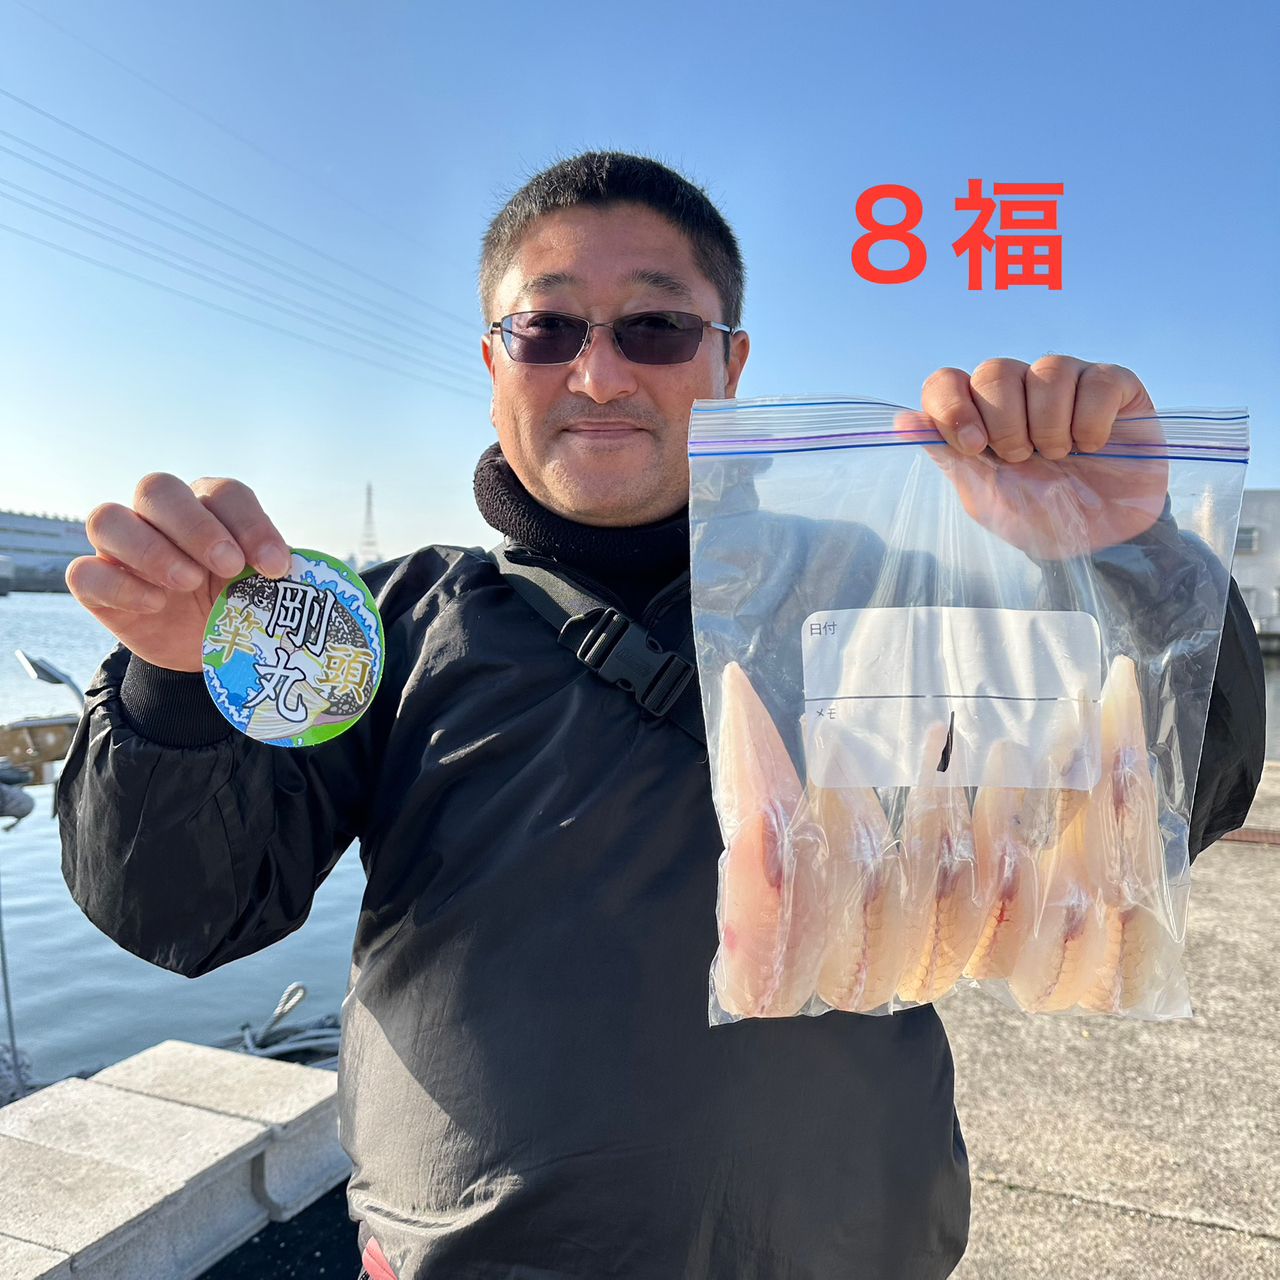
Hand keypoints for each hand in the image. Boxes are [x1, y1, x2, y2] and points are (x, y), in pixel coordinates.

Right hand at [66, 474, 290, 671]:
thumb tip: (300, 573)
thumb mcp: (269, 591)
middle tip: (229, 566)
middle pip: (157, 488)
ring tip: (187, 583)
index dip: (250, 523)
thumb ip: (280, 576)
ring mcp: (122, 549)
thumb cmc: (243, 607)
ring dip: (150, 549)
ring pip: (107, 519)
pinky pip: (84, 572)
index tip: (275, 566)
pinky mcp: (97, 585)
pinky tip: (156, 604)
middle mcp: (160, 518)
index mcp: (210, 509)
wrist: (213, 653)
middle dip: (196, 526)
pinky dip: (120, 585)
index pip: (223, 493)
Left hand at [908, 356, 1169, 558]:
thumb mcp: (984, 495)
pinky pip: (1097, 380)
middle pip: (996, 371)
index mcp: (980, 413)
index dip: (953, 407)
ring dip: (1049, 423)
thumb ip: (948, 456)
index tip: (972, 446)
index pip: (947, 382)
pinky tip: (1092, 445)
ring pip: (1048, 369)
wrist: (1097, 539)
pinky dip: (1090, 419)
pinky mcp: (1113, 385)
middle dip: (1005, 423)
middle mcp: (1019, 390)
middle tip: (1020, 458)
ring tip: (1059, 456)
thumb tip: (902, 421)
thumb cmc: (1037, 515)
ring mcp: (1066, 383)